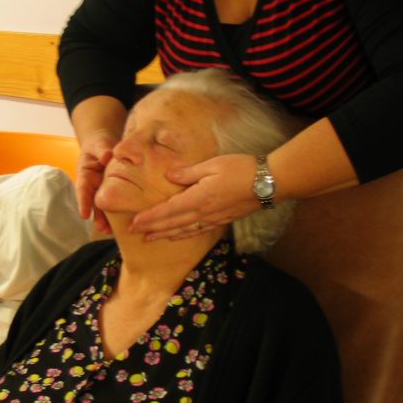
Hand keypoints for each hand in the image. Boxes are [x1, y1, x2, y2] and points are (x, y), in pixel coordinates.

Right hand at [76, 129, 116, 234]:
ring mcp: (103, 190)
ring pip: (104, 206)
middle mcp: (93, 185)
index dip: (83, 202)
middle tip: (101, 228)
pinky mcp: (115, 191)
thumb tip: (107, 156)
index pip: (83, 189)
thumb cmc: (99, 143)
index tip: (83, 215)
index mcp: (86, 174)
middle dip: (97, 216)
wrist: (105, 144)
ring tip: (111, 232)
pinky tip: (126, 221)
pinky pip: (117, 202)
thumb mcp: (99, 143)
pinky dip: (120, 212)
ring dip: (107, 219)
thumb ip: (102, 149)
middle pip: (93, 203)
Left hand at [130, 154, 259, 239]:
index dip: (150, 218)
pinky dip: (183, 235)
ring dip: (165, 234)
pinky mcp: (221, 220)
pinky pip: (197, 231)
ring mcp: (213, 219)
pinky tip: (177, 236)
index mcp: (198, 198)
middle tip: (134, 232)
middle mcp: (203, 213)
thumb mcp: (213, 164)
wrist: (269, 183)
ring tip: (151, 238)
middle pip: (172, 224)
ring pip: (184, 230)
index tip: (134, 222)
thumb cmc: (242, 169)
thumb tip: (169, 176)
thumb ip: (189, 173)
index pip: (168, 210)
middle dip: (152, 228)